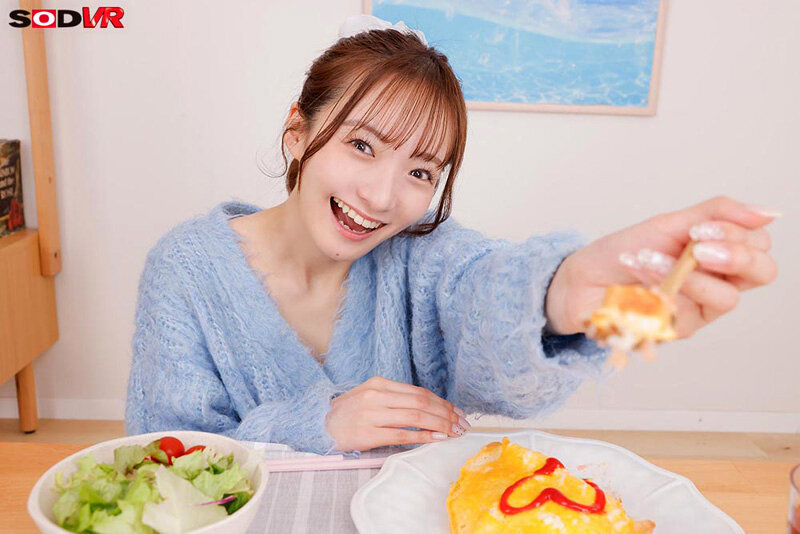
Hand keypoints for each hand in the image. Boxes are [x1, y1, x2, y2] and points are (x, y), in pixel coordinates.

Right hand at [326, 376, 469, 451]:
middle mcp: (377, 395)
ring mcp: (372, 414)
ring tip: (454, 432)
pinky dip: (422, 436)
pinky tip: (436, 439)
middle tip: (462, 424)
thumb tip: (428, 409)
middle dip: (446, 414)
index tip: (457, 412)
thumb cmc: (347, 413)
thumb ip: (395, 399)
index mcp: (379, 384)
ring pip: (415, 417)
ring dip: (440, 425)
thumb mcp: (369, 396)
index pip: (419, 392)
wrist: (316, 424)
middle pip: (421, 403)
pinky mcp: (368, 433)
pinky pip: (402, 434)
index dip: (442, 403)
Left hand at [545, 196, 778, 338]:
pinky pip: (687, 313)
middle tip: (699, 248)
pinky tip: (638, 275)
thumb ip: (716, 214)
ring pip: (726, 298)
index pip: (759, 244)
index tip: (701, 227)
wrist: (582, 278)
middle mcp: (717, 283)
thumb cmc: (624, 251)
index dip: (740, 234)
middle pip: (762, 273)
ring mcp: (699, 309)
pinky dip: (660, 287)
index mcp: (719, 254)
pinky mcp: (677, 329)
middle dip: (736, 256)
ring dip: (687, 273)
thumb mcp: (669, 224)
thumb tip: (767, 212)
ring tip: (649, 259)